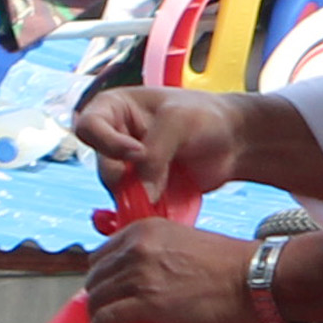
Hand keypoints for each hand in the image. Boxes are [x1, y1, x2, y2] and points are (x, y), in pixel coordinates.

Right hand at [72, 83, 247, 210]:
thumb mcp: (178, 122)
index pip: (88, 128)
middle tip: (156, 186)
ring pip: (119, 194)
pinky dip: (147, 213)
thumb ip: (155, 153)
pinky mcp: (142, 192)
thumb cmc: (206, 116)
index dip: (108, 144)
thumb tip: (142, 194)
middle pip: (105, 168)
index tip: (138, 153)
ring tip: (169, 194)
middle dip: (129, 180)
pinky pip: (134, 208)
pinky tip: (166, 210)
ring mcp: (128, 169)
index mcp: (114, 109)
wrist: (234, 141)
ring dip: (141, 199)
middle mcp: (114, 140)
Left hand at [84, 218, 255, 322]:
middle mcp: (137, 247)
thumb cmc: (232, 268)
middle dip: (98, 298)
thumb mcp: (185, 245)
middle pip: (96, 277)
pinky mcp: (146, 303)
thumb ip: (158, 257)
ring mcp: (140, 274)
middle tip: (104, 316)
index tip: (107, 293)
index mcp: (145, 229)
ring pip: (97, 299)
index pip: (103, 254)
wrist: (256, 280)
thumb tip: (142, 283)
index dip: (102, 277)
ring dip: (97, 318)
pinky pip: (107, 319)